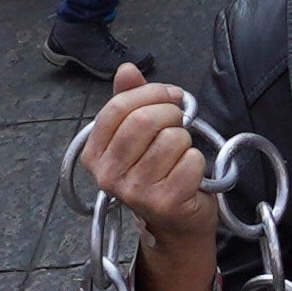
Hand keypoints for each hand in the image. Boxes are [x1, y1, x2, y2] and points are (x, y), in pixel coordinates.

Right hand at [82, 70, 217, 249]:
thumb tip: (126, 69)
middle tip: (178, 123)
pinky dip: (197, 162)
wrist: (175, 222)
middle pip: (144, 120)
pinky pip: (191, 160)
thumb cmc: (157, 172)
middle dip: (171, 114)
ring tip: (179, 154)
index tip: (171, 95)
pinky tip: (188, 175)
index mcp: (94, 154)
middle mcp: (108, 175)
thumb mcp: (138, 135)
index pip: (118, 107)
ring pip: (171, 139)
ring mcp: (134, 192)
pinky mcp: (164, 203)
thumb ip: (130, 100)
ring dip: (185, 141)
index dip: (151, 92)